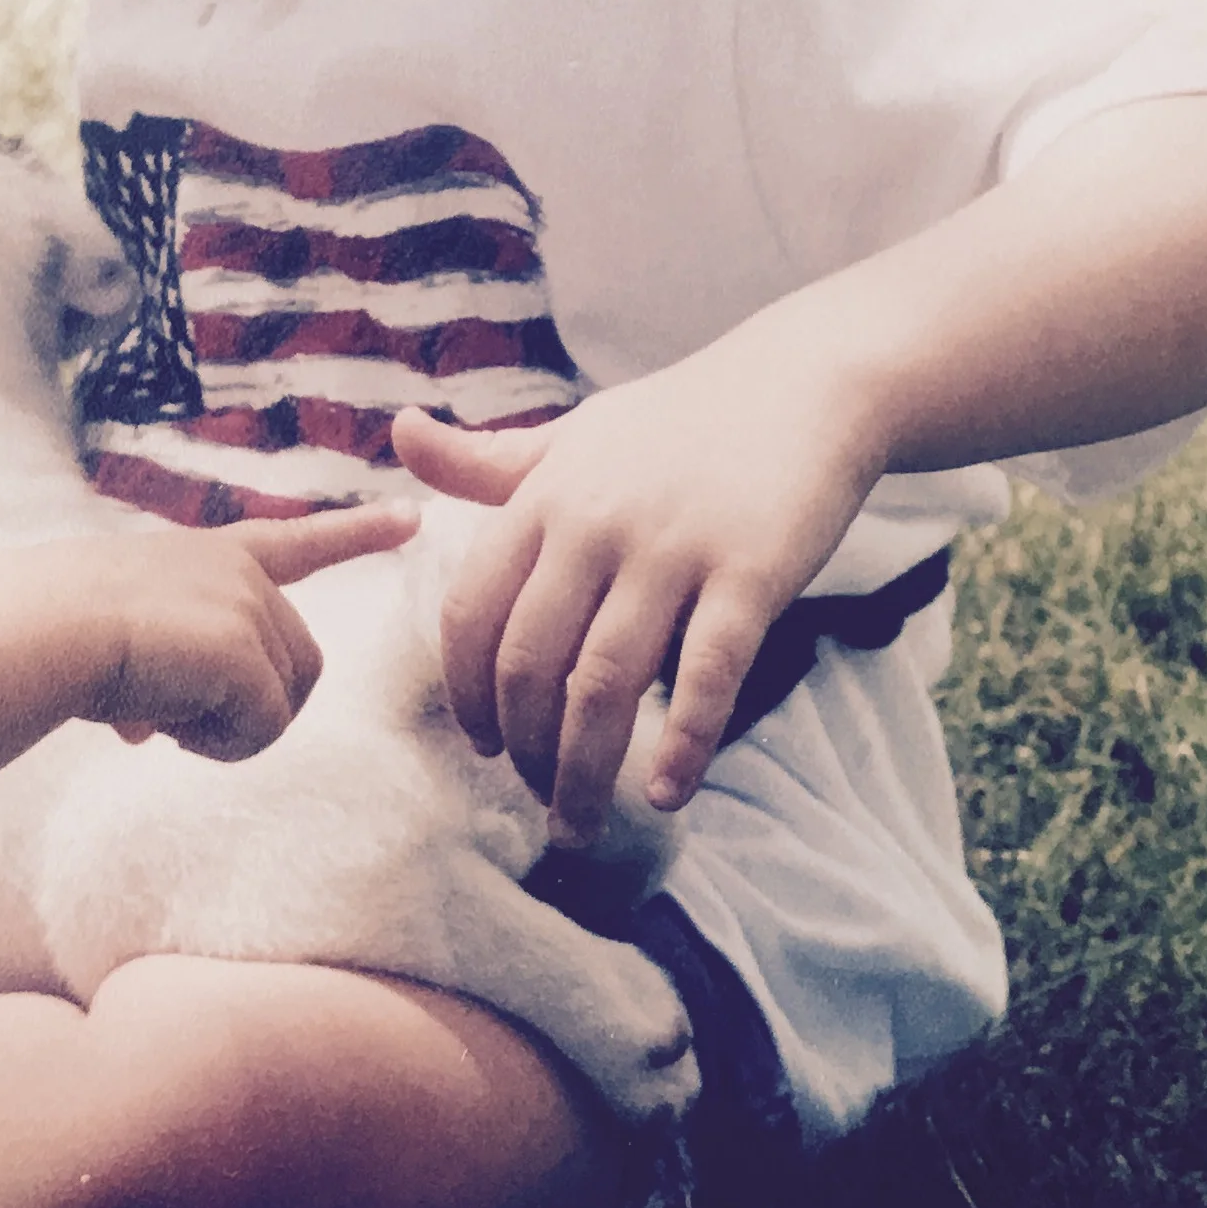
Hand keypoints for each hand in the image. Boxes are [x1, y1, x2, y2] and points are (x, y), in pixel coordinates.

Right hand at [84, 502, 417, 761]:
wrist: (42, 626)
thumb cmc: (55, 631)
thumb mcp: (118, 639)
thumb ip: (151, 672)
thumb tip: (140, 727)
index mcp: (209, 558)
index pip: (296, 543)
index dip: (356, 533)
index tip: (413, 518)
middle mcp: (240, 572)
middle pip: (298, 668)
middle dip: (249, 707)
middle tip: (169, 711)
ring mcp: (249, 606)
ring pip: (279, 706)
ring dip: (221, 728)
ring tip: (156, 705)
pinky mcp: (246, 650)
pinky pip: (262, 729)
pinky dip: (216, 743)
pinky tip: (163, 720)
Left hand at [396, 360, 878, 844]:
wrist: (805, 382)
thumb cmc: (680, 420)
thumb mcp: (575, 434)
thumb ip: (488, 460)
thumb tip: (401, 433)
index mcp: (545, 498)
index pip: (472, 614)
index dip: (466, 695)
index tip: (483, 746)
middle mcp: (596, 524)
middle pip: (530, 664)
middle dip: (522, 751)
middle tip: (536, 801)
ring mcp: (674, 549)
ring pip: (606, 684)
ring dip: (584, 771)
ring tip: (580, 825)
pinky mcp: (751, 572)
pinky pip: (708, 676)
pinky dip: (684, 744)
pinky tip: (669, 793)